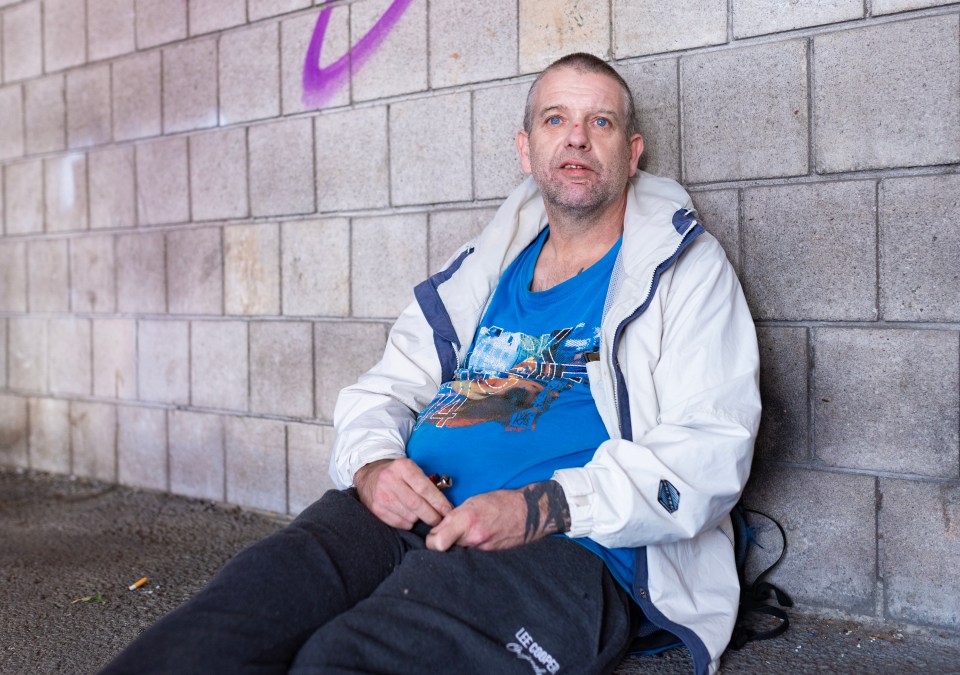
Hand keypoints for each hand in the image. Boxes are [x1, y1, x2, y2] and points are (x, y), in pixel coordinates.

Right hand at [354, 458, 452, 529]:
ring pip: (409, 516)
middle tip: (440, 520)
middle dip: (432, 516)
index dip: (439, 502)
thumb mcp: (410, 469)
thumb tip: (445, 505)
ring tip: (424, 517)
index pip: (424, 488)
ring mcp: (381, 496)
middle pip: (417, 505)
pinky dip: (408, 524)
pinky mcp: (376, 509)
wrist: (369, 475)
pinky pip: (399, 523)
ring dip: (420, 520)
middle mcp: (390, 480)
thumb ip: (426, 483)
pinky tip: (410, 517)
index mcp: (402, 467)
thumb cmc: (397, 474)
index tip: (448, 511)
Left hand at [426, 480, 570, 551]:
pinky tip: (475, 542)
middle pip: (443, 551)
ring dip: (455, 548)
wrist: (529, 513)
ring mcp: (482, 548)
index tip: (434, 534)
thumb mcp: (473, 502)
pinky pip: (471, 556)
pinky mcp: (490, 555)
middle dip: (440, 546)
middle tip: (443, 539)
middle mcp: (472, 537)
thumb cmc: (501, 502)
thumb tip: (439, 527)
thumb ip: (454, 516)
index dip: (431, 539)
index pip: (435, 541)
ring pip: (457, 554)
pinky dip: (469, 551)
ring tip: (462, 538)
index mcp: (466, 519)